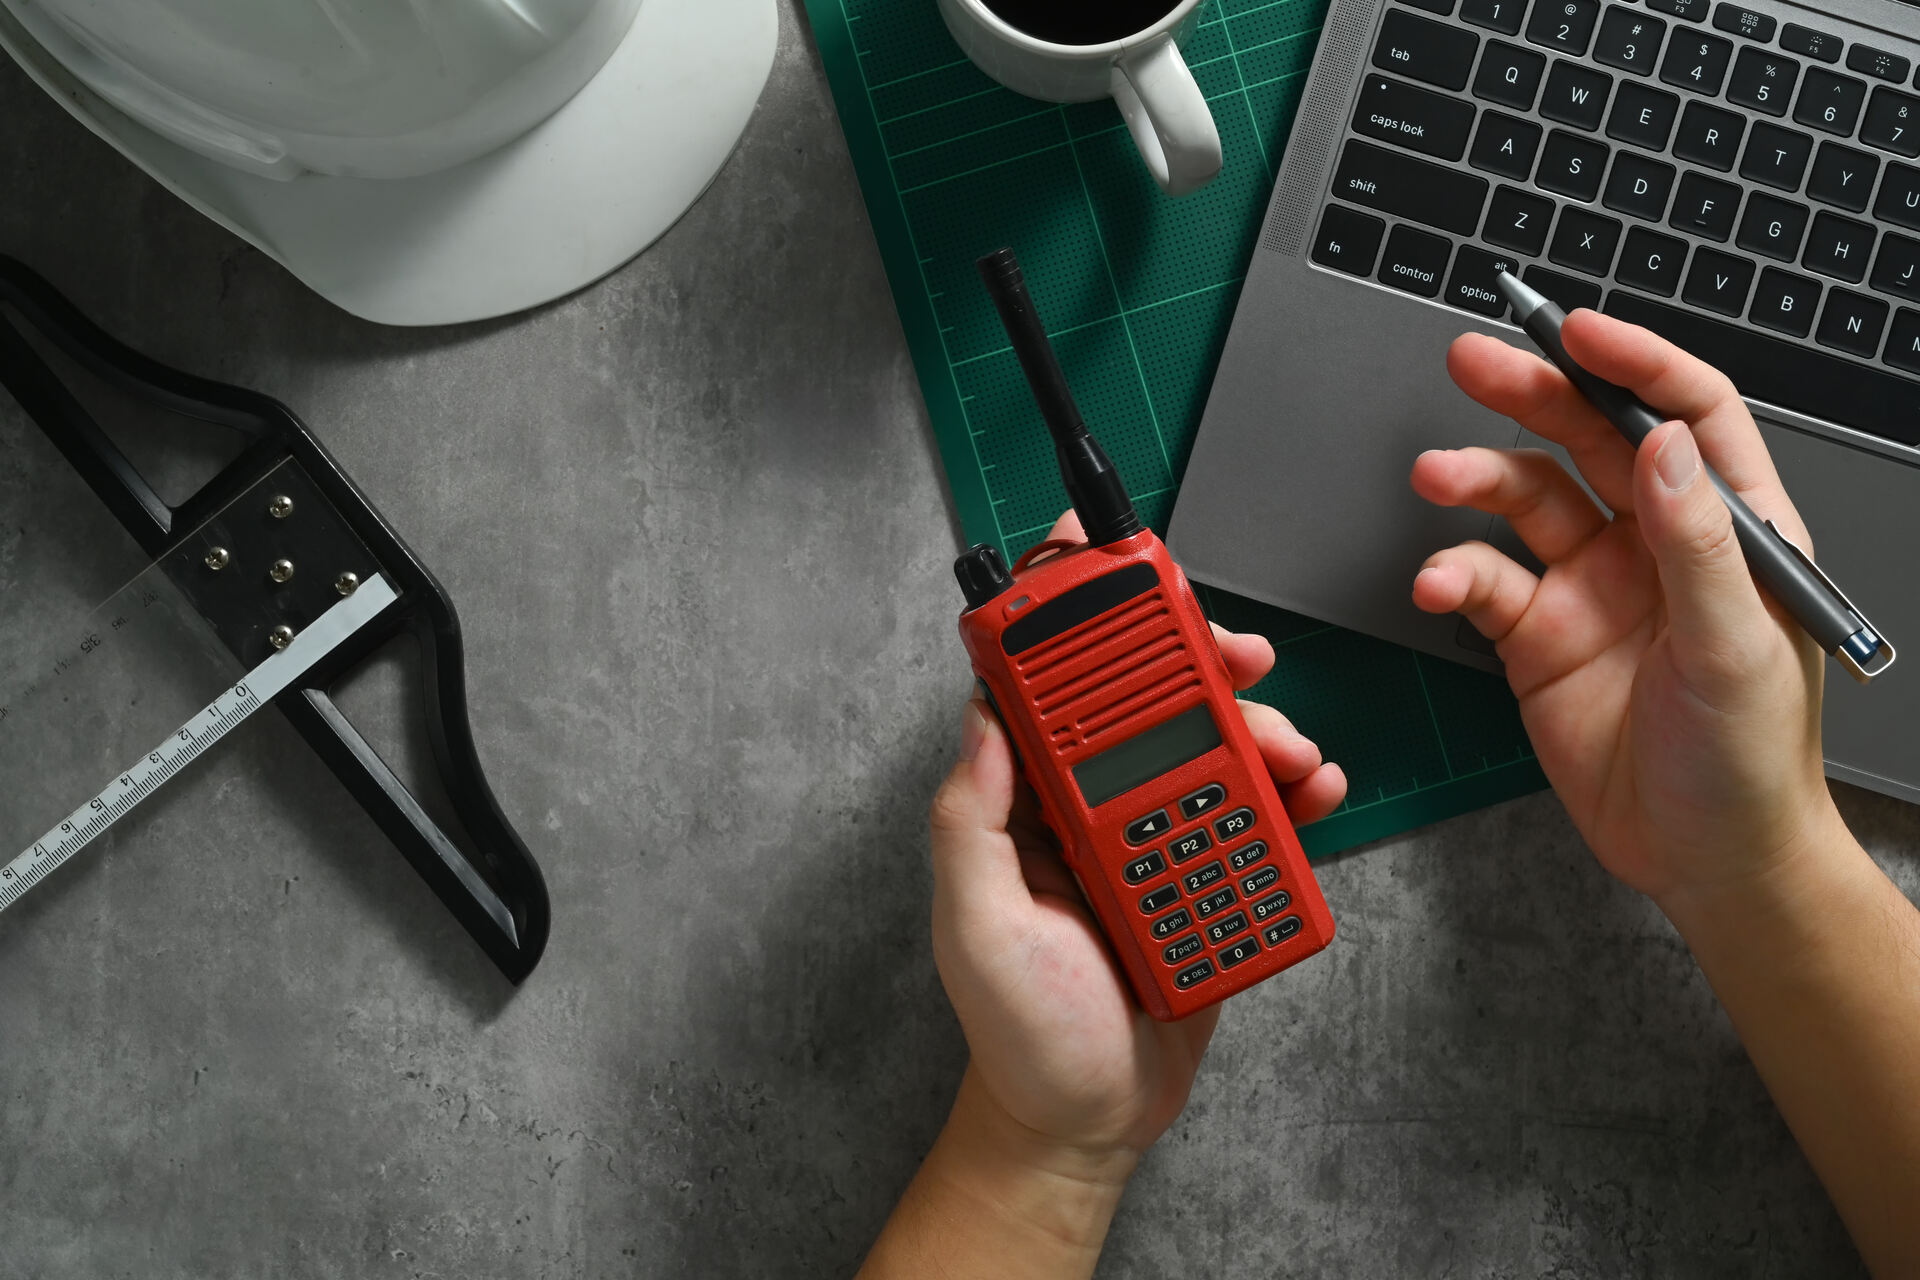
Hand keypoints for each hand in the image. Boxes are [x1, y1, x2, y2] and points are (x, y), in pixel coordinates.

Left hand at [928, 512, 1346, 1163]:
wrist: (1086, 1123)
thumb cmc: (1019, 1032)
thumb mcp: (975, 924)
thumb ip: (971, 822)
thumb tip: (982, 716)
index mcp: (1028, 806)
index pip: (1049, 691)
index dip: (1075, 620)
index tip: (1107, 562)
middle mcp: (1092, 809)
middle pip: (1153, 702)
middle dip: (1200, 661)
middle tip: (1240, 650)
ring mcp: (1156, 840)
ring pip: (1216, 751)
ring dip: (1261, 731)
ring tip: (1291, 752)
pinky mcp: (1211, 879)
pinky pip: (1258, 819)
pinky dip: (1293, 795)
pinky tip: (1315, 788)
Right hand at [1410, 310, 1842, 904]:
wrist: (1703, 860)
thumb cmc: (1749, 763)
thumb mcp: (1737, 649)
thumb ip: (1699, 544)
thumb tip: (1669, 444)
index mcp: (1731, 530)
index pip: (1687, 415)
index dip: (1636, 363)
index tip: (1577, 332)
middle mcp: (1656, 544)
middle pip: (1591, 438)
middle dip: (1532, 393)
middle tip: (1473, 359)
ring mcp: (1592, 585)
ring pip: (1525, 498)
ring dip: (1476, 479)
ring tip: (1435, 475)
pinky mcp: (1536, 635)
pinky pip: (1485, 579)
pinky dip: (1453, 571)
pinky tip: (1439, 582)